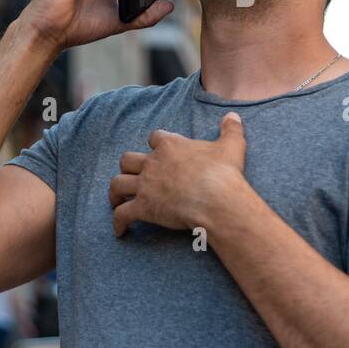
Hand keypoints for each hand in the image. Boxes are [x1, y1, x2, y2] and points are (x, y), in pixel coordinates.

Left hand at [109, 112, 247, 236]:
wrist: (216, 199)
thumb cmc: (223, 173)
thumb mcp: (231, 146)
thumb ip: (231, 129)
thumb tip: (233, 116)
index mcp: (170, 146)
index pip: (155, 138)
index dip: (156, 144)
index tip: (158, 151)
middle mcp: (153, 163)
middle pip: (128, 159)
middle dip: (128, 167)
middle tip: (132, 176)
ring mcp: (145, 186)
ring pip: (117, 184)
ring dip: (115, 193)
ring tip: (117, 201)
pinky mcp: (143, 208)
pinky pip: (122, 214)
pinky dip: (118, 222)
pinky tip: (120, 231)